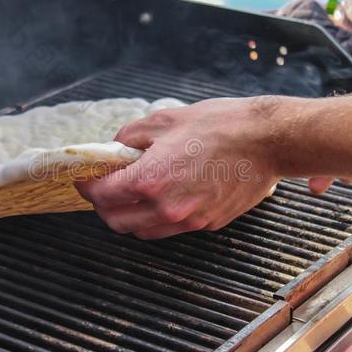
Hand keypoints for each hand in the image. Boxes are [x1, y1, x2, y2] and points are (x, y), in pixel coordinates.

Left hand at [75, 98, 280, 238]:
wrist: (268, 141)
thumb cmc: (220, 125)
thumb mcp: (165, 119)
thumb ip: (131, 136)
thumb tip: (116, 148)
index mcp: (151, 179)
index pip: (102, 194)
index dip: (86, 185)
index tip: (84, 177)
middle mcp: (166, 207)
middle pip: (115, 221)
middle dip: (102, 205)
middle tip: (104, 187)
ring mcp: (188, 220)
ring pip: (141, 232)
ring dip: (128, 216)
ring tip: (131, 194)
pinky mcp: (207, 224)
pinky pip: (169, 229)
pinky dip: (156, 218)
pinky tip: (163, 197)